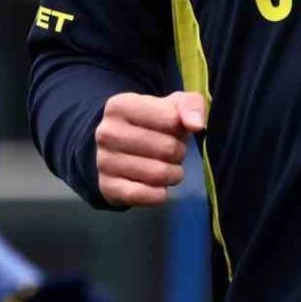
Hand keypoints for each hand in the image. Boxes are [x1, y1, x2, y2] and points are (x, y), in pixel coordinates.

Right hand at [95, 91, 204, 206]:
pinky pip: (145, 196)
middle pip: (167, 149)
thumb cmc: (151, 123)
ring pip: (159, 175)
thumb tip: (196, 125)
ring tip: (167, 168)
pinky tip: (158, 186)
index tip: (173, 129)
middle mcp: (107, 132)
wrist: (117, 149)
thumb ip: (190, 106)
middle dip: (179, 153)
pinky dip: (160, 194)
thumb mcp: (171, 105)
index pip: (171, 120)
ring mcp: (104, 161)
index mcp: (121, 105)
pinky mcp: (108, 187)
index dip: (181, 128)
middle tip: (173, 152)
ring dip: (173, 175)